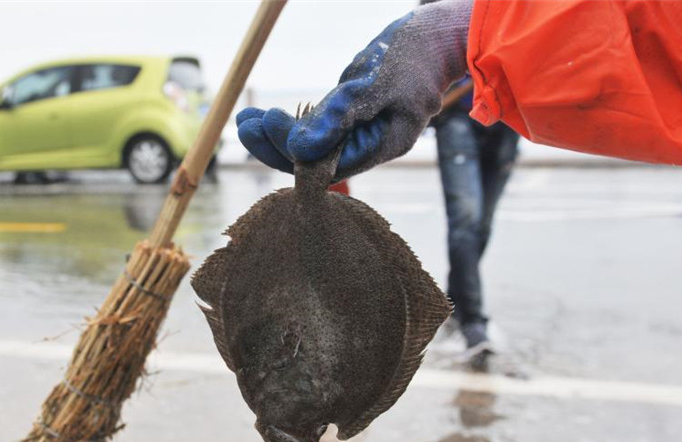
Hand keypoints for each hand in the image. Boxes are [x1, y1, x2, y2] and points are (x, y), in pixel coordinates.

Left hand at [237, 0, 471, 177]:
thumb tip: (298, 149)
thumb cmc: (415, 56)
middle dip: (275, 145)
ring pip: (309, 146)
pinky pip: (314, 129)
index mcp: (380, 147)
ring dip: (275, 135)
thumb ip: (340, 117)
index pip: (326, 164)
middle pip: (313, 161)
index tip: (267, 123)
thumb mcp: (376, 84)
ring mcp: (357, 134)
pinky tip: (261, 115)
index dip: (291, 150)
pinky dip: (289, 123)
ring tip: (244, 120)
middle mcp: (365, 147)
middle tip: (243, 125)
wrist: (438, 36)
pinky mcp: (349, 119)